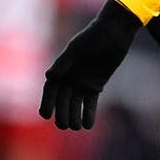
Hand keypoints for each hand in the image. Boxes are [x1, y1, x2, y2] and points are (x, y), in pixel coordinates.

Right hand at [40, 0, 140, 129]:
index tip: (45, 115)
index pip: (51, 90)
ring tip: (75, 126)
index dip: (47, 103)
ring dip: (74, 116)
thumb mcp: (77, 48)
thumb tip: (49, 77)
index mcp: (61, 69)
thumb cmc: (93, 37)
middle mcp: (69, 78)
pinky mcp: (95, 86)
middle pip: (62, 100)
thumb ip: (64, 62)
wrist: (113, 33)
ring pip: (75, 105)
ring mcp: (82, 83)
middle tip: (63, 125)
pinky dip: (88, 114)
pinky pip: (90, 104)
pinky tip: (87, 125)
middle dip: (61, 113)